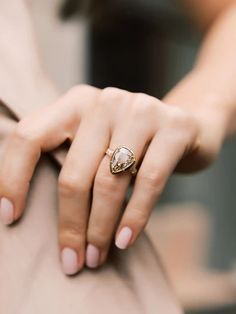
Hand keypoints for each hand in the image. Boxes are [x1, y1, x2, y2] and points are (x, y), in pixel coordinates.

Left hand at [0, 85, 218, 274]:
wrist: (185, 126)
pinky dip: (134, 216)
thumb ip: (73, 164)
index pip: (30, 136)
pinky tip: (125, 240)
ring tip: (97, 256)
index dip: (12, 177)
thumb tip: (36, 215)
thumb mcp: (97, 144)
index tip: (9, 217)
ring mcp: (141, 111)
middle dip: (70, 223)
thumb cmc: (132, 144)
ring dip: (100, 227)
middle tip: (72, 259)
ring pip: (110, 180)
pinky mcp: (175, 127)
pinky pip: (149, 180)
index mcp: (76, 103)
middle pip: (74, 171)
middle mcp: (106, 101)